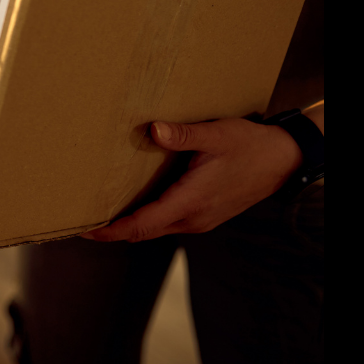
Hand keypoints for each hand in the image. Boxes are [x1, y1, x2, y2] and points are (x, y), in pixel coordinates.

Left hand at [83, 117, 303, 241]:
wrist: (283, 160)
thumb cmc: (250, 146)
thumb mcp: (217, 134)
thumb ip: (184, 134)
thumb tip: (154, 131)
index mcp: (192, 201)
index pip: (143, 224)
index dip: (112, 230)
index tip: (86, 230)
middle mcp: (194, 218)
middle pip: (144, 232)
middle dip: (112, 230)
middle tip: (80, 221)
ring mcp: (200, 220)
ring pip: (156, 229)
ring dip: (129, 225)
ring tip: (100, 213)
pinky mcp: (204, 216)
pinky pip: (168, 223)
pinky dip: (146, 219)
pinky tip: (133, 204)